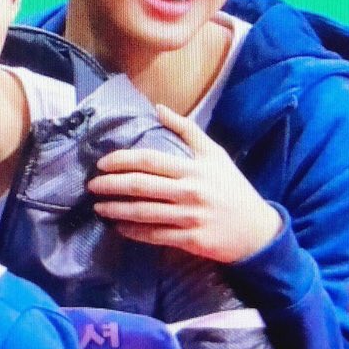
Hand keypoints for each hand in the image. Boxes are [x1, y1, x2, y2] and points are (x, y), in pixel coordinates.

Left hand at [88, 104, 282, 262]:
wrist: (256, 230)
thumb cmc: (232, 188)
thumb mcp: (215, 154)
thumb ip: (187, 130)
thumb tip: (158, 108)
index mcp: (193, 169)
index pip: (150, 160)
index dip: (122, 160)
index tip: (102, 163)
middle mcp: (189, 192)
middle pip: (141, 186)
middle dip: (111, 185)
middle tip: (92, 185)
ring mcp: (189, 218)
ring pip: (144, 213)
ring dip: (117, 210)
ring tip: (99, 207)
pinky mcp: (190, 240)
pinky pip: (155, 235)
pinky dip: (134, 231)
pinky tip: (120, 228)